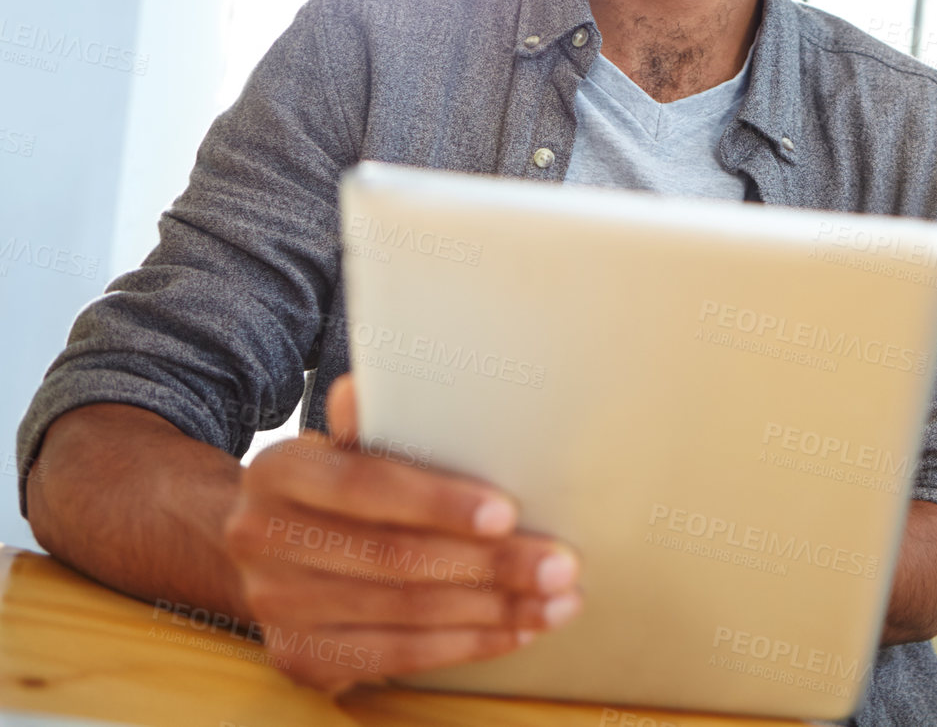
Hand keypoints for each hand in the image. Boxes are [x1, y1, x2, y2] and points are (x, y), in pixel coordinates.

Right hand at [221, 374, 580, 690]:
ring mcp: (277, 606)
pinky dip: (468, 644)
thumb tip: (363, 390)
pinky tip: (518, 630)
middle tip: (560, 565)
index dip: (438, 502)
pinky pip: (398, 656)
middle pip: (396, 556)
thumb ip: (371, 423)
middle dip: (490, 564)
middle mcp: (264, 540)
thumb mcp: (349, 444)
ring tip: (558, 599)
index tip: (507, 514)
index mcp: (279, 472)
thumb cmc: (339, 485)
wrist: (271, 546)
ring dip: (494, 609)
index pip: (366, 486)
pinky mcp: (302, 657)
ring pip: (406, 611)